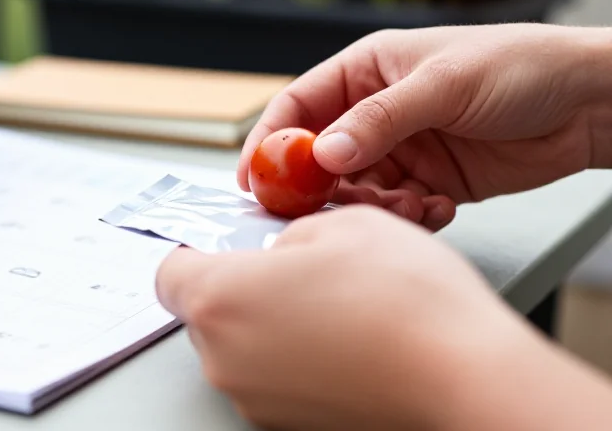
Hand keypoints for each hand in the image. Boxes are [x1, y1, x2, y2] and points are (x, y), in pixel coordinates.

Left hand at [156, 205, 611, 430]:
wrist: (465, 377)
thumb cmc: (407, 302)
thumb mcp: (340, 223)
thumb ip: (289, 231)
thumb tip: (281, 246)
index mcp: (221, 298)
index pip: (169, 271)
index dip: (197, 251)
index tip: (226, 243)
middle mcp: (225, 358)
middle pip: (207, 311)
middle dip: (241, 285)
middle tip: (293, 267)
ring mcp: (254, 399)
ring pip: (241, 346)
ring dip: (271, 322)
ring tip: (333, 303)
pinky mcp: (287, 424)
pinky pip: (272, 378)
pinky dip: (296, 358)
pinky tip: (345, 338)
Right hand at [237, 24, 611, 229]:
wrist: (589, 103)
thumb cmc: (520, 66)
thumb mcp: (442, 85)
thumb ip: (379, 121)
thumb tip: (324, 155)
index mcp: (367, 70)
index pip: (300, 105)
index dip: (272, 140)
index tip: (254, 175)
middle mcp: (376, 111)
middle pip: (321, 156)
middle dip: (321, 187)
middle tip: (324, 211)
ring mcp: (402, 148)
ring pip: (357, 190)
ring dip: (373, 206)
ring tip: (409, 204)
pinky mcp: (429, 182)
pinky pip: (396, 208)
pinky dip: (408, 217)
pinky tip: (435, 208)